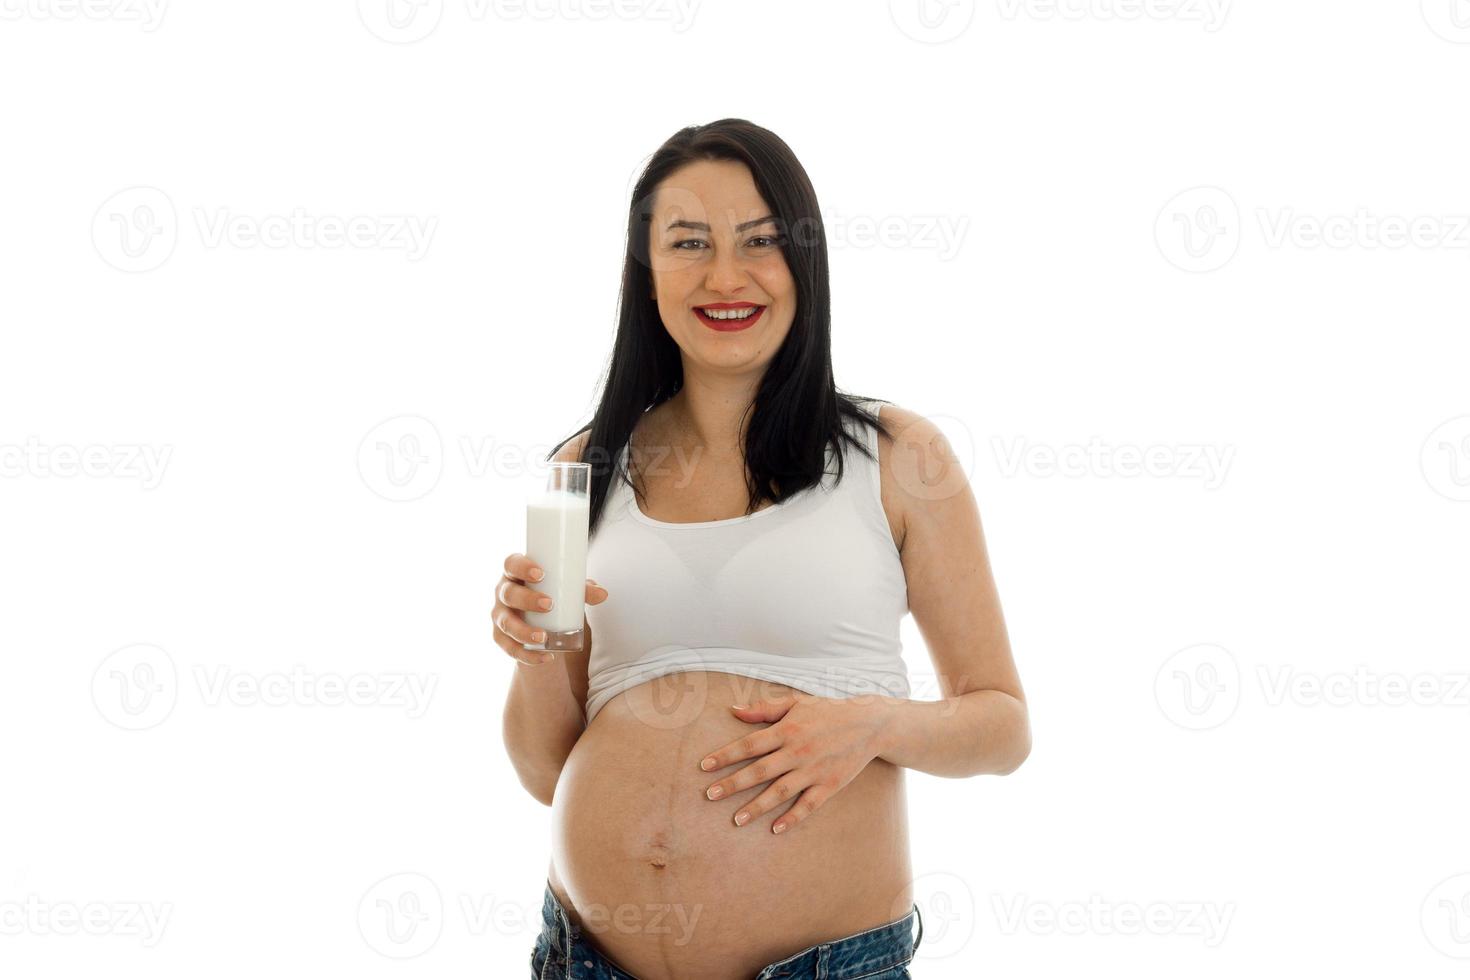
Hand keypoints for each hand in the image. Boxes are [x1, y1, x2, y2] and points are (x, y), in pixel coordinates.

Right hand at [491, 551, 606, 665]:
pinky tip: (546, 657)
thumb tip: (603, 594)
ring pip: (505, 623)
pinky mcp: (501, 637)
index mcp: (516, 573)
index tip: (540, 574)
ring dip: (523, 631)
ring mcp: (500, 615)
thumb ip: (583, 590)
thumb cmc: (552, 595)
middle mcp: (503, 592)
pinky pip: (509, 648)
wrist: (540, 621)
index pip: (512, 564)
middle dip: (527, 600)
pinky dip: (527, 655)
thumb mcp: (566, 590)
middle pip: (508, 594)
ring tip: (544, 637)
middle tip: (549, 605)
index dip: (522, 567)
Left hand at [697, 693, 889, 834]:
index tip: (704, 766)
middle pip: (760, 771)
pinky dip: (792, 818)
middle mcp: (798, 751)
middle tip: (710, 796)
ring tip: (736, 820)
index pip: (749, 744)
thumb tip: (733, 710)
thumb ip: (764, 708)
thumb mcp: (795, 703)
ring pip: (780, 792)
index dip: (726, 755)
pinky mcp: (830, 785)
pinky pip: (808, 805)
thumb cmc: (827, 711)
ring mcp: (814, 771)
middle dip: (733, 784)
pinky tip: (775, 829)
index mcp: (787, 730)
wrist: (869, 724)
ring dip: (757, 807)